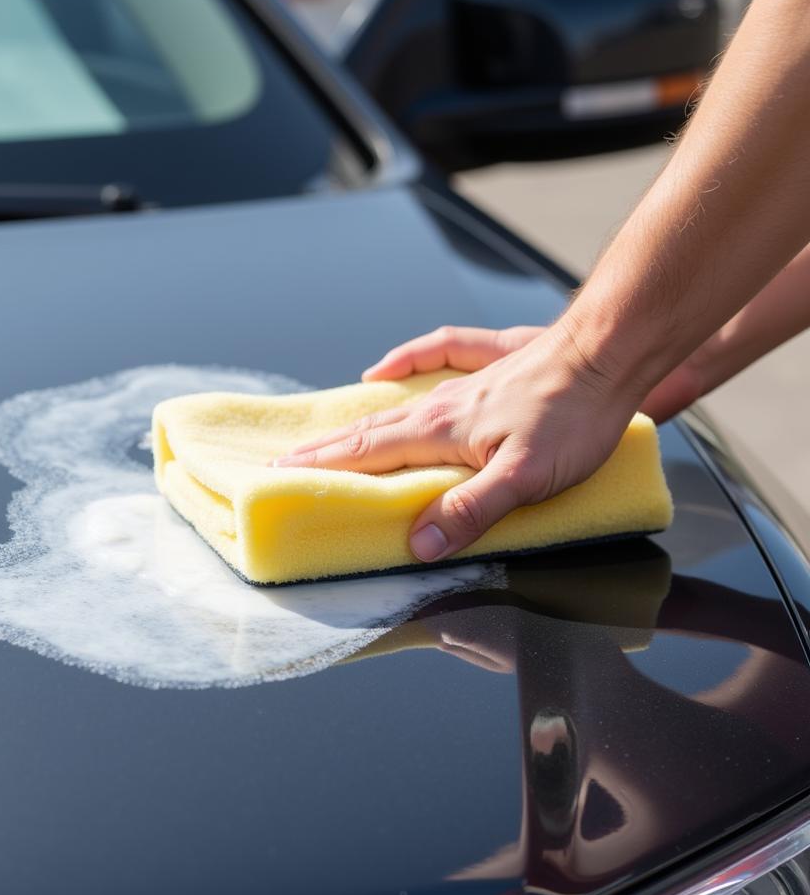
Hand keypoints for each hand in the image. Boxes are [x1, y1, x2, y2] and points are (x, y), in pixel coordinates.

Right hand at [273, 325, 643, 561]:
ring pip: (397, 405)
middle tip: (286, 458)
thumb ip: (469, 511)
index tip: (282, 472)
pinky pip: (434, 357)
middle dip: (327, 448)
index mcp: (440, 431)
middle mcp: (442, 405)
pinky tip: (387, 367)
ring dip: (357, 422)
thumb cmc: (574, 417)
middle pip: (371, 429)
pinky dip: (404, 362)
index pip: (367, 454)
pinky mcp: (490, 364)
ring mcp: (464, 382)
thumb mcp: (524, 479)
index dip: (323, 466)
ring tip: (328, 433)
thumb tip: (417, 543)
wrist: (611, 351)